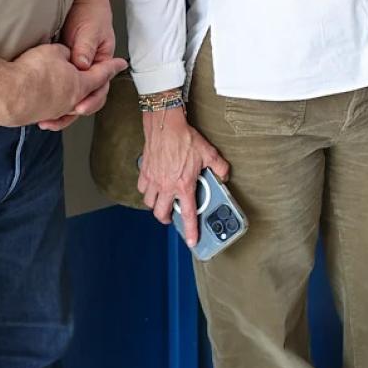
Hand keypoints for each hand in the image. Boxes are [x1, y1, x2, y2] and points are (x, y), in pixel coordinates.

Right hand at [0, 43, 126, 128]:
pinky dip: (55, 102)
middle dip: (95, 86)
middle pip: (89, 95)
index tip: (122, 63)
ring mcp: (53, 112)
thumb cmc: (32, 72)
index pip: (102, 74)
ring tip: (69, 86)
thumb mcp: (55, 52)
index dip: (113, 66)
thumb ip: (67, 54)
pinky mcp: (35, 116)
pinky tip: (46, 95)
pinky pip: (52, 109)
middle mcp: (70, 102)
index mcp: (81, 85)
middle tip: (98, 77)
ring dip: (72, 95)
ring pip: (70, 104)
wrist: (4, 94)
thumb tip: (69, 57)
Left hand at [38, 0, 118, 128]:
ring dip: (59, 112)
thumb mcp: (91, 29)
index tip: (79, 108)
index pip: (100, 87)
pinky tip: (38, 109)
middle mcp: (88, 70)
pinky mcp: (60, 69)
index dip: (90, 99)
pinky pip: (58, 89)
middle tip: (56, 120)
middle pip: (84, 98)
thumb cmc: (90, 12)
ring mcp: (74, 71)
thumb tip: (81, 67)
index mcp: (101, 62)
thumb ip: (86, 48)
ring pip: (69, 97)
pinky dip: (50, 101)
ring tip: (45, 122)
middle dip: (71, 113)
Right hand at [138, 106, 230, 248]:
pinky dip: (147, 190)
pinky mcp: (144, 172)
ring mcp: (153, 180)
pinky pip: (142, 188)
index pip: (188, 214)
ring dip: (156, 205)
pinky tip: (153, 186)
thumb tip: (224, 175)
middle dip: (166, 218)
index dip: (190, 230)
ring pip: (149, 203)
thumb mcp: (209, 153)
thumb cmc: (185, 139)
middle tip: (172, 216)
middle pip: (161, 213)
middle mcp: (166, 186)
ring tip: (163, 201)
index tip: (191, 241)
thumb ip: (220, 167)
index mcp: (184, 185)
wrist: (166, 125)